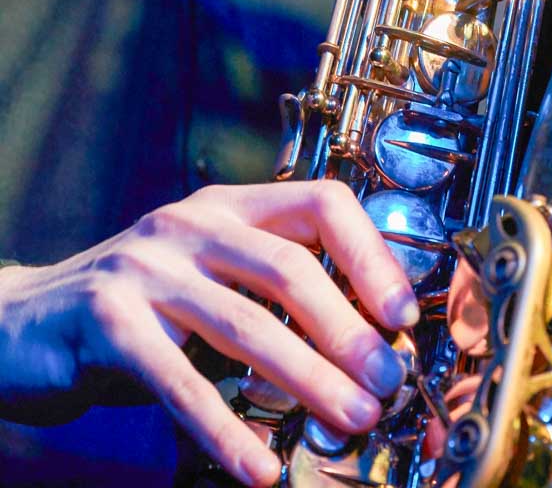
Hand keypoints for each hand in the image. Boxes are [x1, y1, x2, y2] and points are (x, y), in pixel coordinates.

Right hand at [0, 181, 418, 487]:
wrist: (23, 322)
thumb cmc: (141, 308)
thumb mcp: (210, 277)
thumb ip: (270, 294)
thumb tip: (366, 346)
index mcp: (230, 205)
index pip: (322, 202)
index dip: (372, 255)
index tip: (403, 315)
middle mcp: (193, 223)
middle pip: (292, 268)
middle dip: (349, 330)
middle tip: (387, 382)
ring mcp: (148, 267)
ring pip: (247, 324)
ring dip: (308, 377)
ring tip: (352, 418)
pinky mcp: (109, 321)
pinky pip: (181, 381)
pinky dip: (226, 427)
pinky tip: (261, 467)